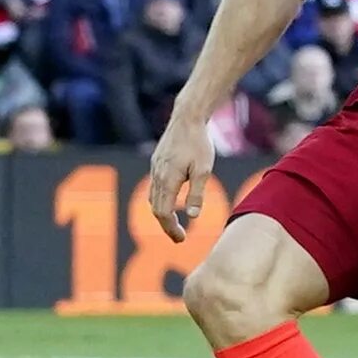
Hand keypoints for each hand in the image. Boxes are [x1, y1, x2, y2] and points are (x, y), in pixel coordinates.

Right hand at [146, 117, 214, 243]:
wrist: (187, 117)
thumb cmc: (199, 143)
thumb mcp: (204, 170)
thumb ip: (197, 194)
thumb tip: (193, 216)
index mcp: (168, 180)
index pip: (163, 213)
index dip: (170, 229)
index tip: (181, 239)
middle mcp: (157, 175)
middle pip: (156, 209)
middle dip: (166, 225)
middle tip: (179, 237)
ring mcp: (154, 168)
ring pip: (153, 198)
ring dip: (162, 212)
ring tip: (175, 222)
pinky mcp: (156, 162)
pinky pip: (154, 186)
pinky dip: (160, 199)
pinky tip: (172, 200)